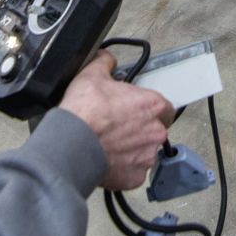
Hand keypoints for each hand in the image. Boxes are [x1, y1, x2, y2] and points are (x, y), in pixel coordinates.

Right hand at [59, 51, 174, 190]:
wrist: (71, 143)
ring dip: (132, 149)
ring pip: (145, 152)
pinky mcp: (135, 177)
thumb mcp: (92, 75)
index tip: (137, 109)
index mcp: (152, 106)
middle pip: (155, 130)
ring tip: (110, 144)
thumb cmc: (85, 112)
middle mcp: (156, 132)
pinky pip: (133, 172)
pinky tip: (108, 158)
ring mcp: (147, 157)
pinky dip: (123, 167)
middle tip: (119, 127)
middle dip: (140, 129)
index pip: (164, 107)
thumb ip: (105, 63)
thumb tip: (106, 58)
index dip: (149, 108)